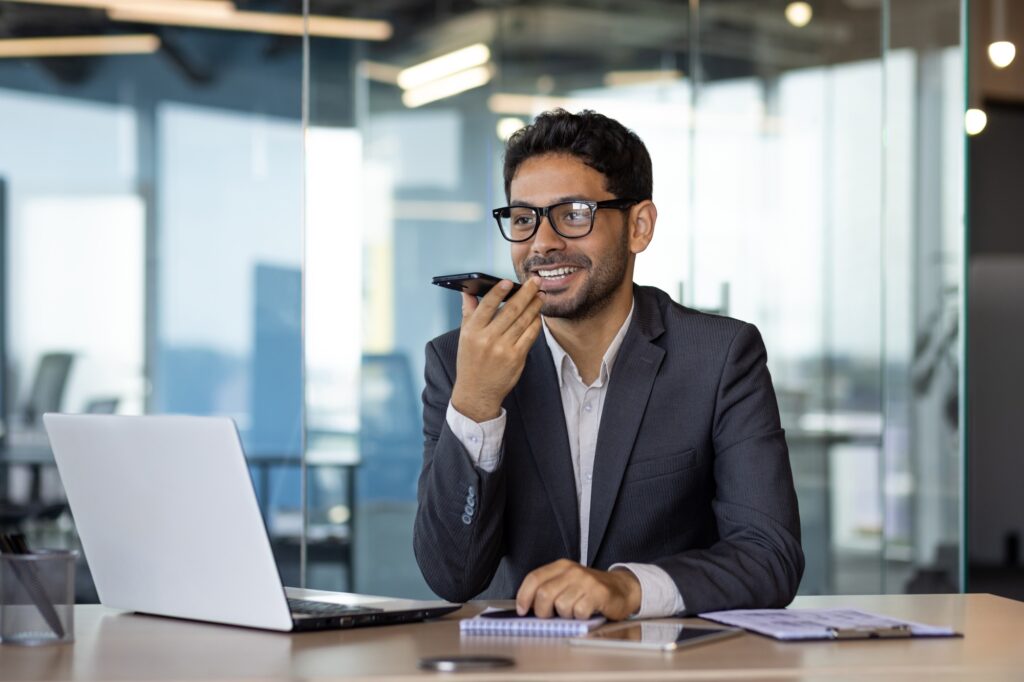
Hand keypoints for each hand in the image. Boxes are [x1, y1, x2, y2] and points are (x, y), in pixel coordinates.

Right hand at [451, 278, 542, 421]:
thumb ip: (469, 313)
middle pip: (510, 310)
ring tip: (540, 295)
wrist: (477, 392)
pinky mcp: (517, 358)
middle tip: (535, 281)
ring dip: (534, 306)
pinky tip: (538, 315)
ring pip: (523, 321)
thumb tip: (467, 292)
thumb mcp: (464, 337)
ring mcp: (503, 349)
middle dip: (526, 293)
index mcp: (472, 332)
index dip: (499, 291)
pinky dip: (535, 323)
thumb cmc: (470, 362)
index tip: (509, 281)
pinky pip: (530, 335)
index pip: (487, 306)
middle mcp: (487, 339)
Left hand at [515, 559, 641, 620]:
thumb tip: (528, 608)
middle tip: (551, 616)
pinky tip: (586, 612)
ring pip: (561, 606)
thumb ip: (549, 589)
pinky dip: (580, 617)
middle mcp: (572, 571)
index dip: (524, 596)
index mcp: (561, 566)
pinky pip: (579, 612)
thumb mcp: (567, 583)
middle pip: (544, 594)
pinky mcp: (598, 593)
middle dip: (543, 611)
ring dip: (566, 615)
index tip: (522, 610)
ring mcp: (585, 581)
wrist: (621, 588)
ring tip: (574, 611)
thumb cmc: (590, 589)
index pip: (534, 578)